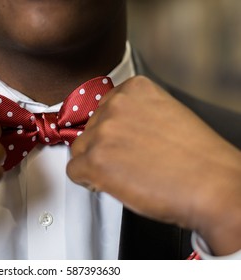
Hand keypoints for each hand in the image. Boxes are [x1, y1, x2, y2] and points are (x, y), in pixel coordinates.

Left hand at [67, 76, 240, 255]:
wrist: (211, 185)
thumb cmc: (196, 157)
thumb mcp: (166, 114)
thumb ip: (136, 114)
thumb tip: (118, 129)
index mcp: (135, 89)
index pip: (102, 108)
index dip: (111, 131)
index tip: (120, 142)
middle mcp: (115, 106)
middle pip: (90, 129)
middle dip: (103, 148)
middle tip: (125, 162)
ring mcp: (103, 132)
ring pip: (80, 150)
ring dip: (94, 164)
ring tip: (122, 174)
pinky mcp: (95, 161)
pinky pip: (73, 171)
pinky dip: (88, 181)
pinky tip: (111, 184)